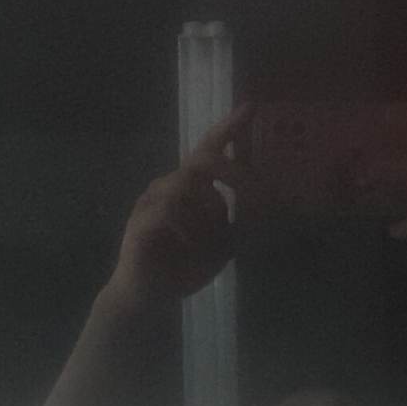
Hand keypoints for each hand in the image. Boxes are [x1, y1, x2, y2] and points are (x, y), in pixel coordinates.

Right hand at [107, 104, 251, 311]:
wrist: (148, 298)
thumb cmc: (184, 265)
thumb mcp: (224, 241)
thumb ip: (241, 218)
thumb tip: (267, 198)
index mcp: (190, 186)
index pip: (209, 147)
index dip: (229, 128)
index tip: (251, 107)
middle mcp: (169, 186)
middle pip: (202, 158)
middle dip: (234, 170)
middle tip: (256, 189)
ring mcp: (151, 202)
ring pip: (187, 184)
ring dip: (209, 211)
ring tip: (211, 240)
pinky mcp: (139, 223)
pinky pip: (169, 211)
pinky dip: (189, 228)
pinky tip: (192, 245)